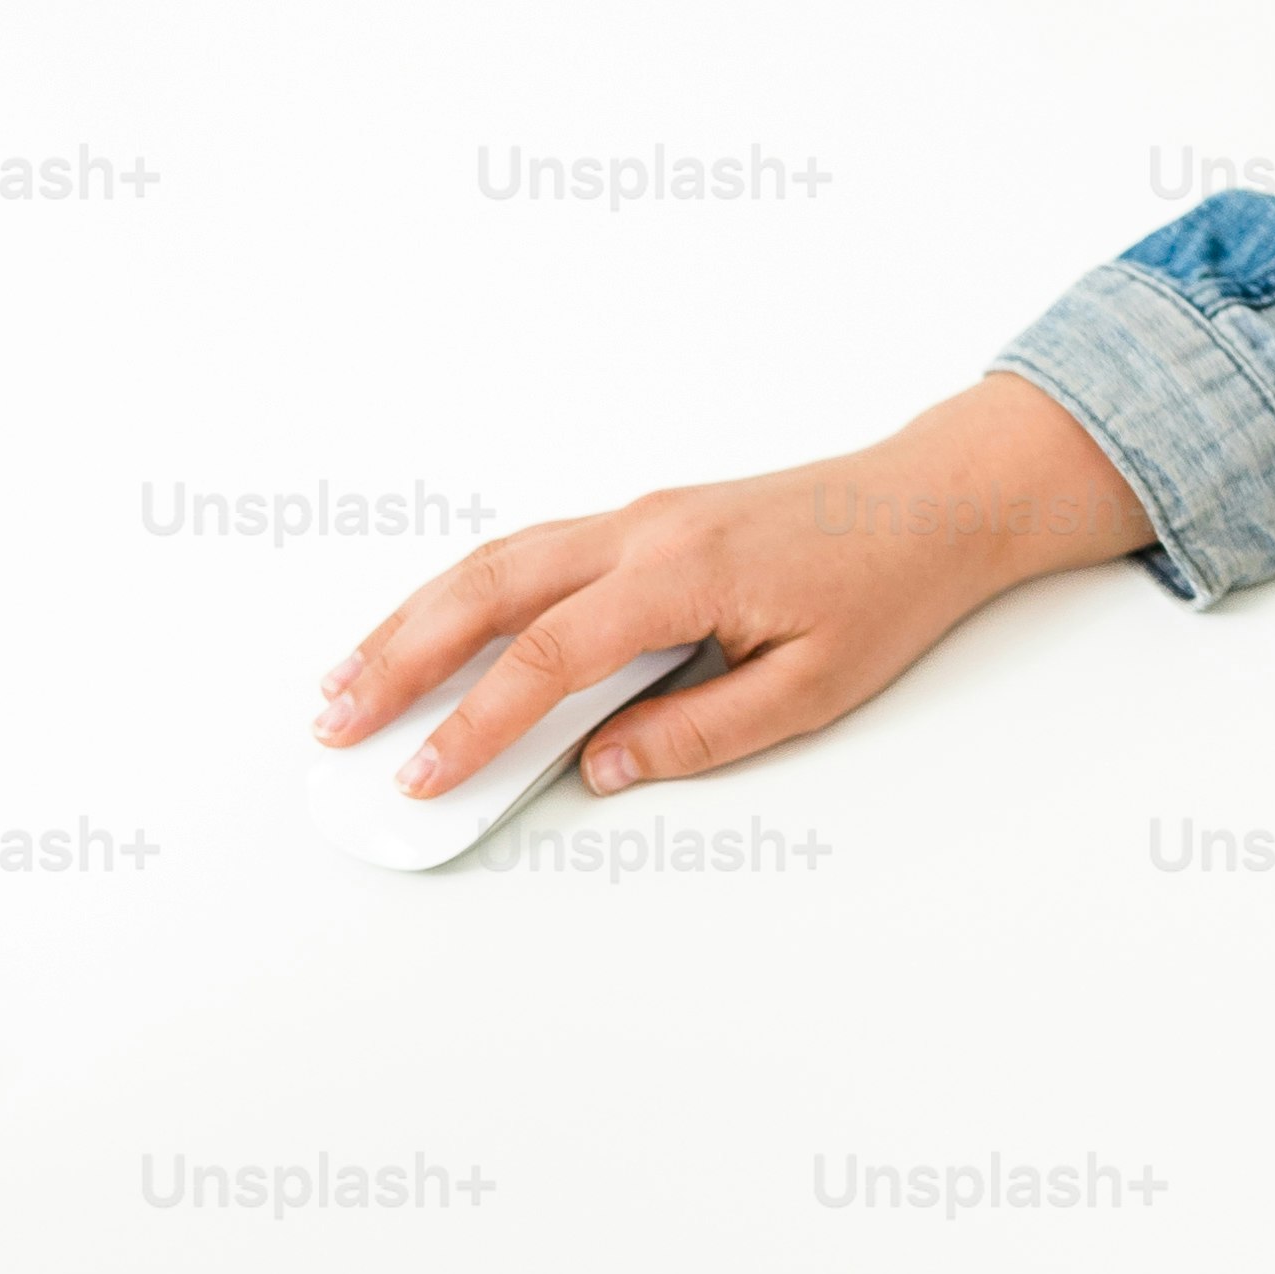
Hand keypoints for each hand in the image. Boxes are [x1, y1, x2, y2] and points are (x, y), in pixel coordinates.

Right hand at [307, 371, 1158, 799]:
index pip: (547, 655)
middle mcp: (644, 529)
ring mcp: (640, 515)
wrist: (938, 499)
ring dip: (414, 616)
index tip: (419, 774)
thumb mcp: (813, 686)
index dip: (474, 722)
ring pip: (496, 559)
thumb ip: (700, 732)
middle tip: (335, 723)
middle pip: (488, 589)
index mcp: (683, 572)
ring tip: (349, 678)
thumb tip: (599, 767)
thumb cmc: (889, 585)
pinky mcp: (646, 517)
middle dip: (400, 656)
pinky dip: (466, 588)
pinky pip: (533, 549)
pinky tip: (432, 626)